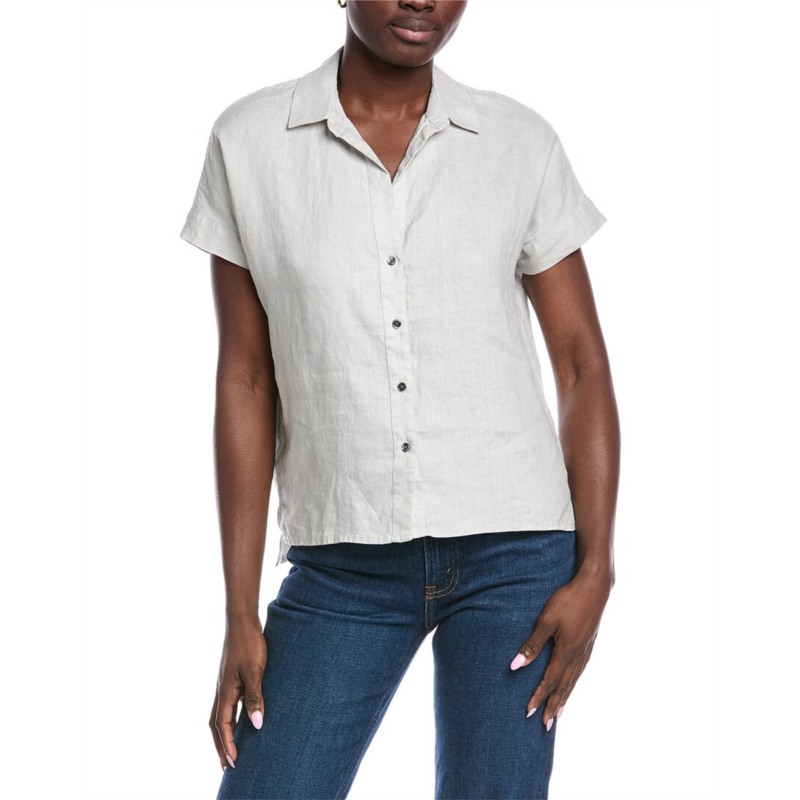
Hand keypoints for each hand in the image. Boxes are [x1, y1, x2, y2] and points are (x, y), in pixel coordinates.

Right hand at [210, 617, 266, 769]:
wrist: (242, 622)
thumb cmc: (249, 645)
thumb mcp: (255, 672)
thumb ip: (255, 698)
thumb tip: (257, 726)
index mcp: (225, 692)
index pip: (223, 726)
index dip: (227, 745)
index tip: (232, 763)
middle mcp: (222, 691)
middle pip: (217, 725)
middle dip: (220, 746)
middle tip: (226, 766)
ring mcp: (225, 684)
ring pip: (220, 715)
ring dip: (224, 733)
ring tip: (230, 748)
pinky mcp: (231, 677)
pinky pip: (228, 704)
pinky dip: (230, 718)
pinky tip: (241, 719)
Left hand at [510, 569, 611, 729]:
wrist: (595, 587)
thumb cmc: (568, 601)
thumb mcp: (546, 621)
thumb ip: (532, 644)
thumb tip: (515, 666)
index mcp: (566, 653)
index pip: (549, 681)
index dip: (539, 697)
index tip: (529, 712)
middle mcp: (578, 656)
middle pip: (563, 687)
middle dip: (552, 706)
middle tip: (545, 726)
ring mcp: (586, 650)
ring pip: (573, 680)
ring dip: (564, 698)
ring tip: (558, 713)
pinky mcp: (589, 643)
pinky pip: (580, 671)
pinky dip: (573, 683)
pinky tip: (571, 683)